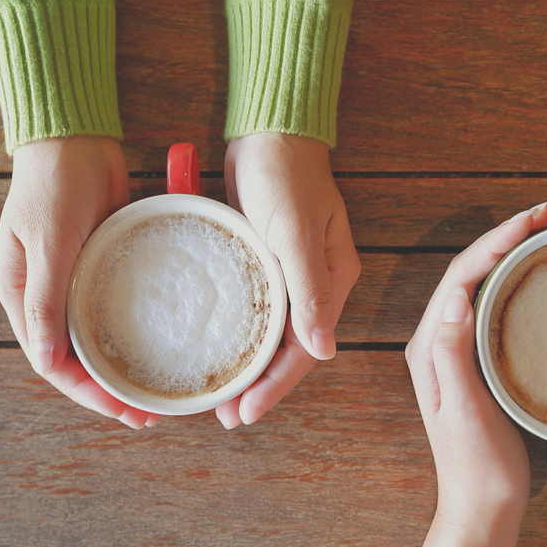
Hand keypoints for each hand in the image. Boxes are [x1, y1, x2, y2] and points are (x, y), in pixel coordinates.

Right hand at [0, 136, 158, 428]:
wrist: (75, 137)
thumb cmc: (54, 184)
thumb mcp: (49, 243)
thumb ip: (47, 301)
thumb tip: (47, 364)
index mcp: (21, 296)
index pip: (50, 362)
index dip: (84, 392)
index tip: (120, 410)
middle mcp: (44, 297)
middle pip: (74, 360)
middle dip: (106, 391)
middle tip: (146, 415)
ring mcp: (71, 283)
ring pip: (95, 341)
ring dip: (120, 370)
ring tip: (155, 395)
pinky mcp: (98, 267)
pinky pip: (113, 312)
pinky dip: (131, 335)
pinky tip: (159, 350)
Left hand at [217, 133, 361, 427]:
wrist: (268, 130)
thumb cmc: (284, 174)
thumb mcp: (293, 232)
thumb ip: (308, 290)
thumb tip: (323, 351)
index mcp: (332, 281)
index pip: (307, 349)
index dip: (277, 386)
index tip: (247, 412)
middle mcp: (314, 285)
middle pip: (289, 350)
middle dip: (261, 387)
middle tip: (228, 416)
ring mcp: (289, 275)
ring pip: (269, 336)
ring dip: (248, 368)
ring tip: (219, 399)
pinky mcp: (264, 262)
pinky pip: (253, 312)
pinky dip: (237, 336)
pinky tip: (215, 352)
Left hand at [389, 203, 546, 546]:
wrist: (481, 509)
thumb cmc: (477, 467)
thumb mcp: (466, 413)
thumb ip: (454, 357)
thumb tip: (456, 299)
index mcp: (430, 348)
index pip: (459, 277)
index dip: (495, 242)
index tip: (531, 220)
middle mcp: (437, 343)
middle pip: (468, 273)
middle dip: (503, 238)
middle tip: (544, 215)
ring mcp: (455, 352)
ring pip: (480, 286)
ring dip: (508, 255)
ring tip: (545, 233)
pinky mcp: (476, 364)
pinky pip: (493, 309)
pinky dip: (515, 283)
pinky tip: (540, 276)